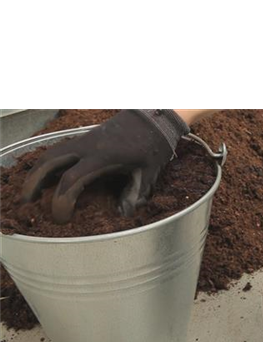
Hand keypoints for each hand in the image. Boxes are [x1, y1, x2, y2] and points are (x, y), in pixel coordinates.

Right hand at [21, 109, 188, 223]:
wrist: (151, 120)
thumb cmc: (151, 147)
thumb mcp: (147, 174)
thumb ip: (135, 193)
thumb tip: (124, 213)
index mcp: (102, 158)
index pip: (72, 180)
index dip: (62, 201)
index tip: (61, 217)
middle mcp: (87, 147)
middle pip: (50, 162)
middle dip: (35, 182)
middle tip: (27, 201)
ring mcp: (83, 141)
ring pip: (51, 153)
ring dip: (37, 171)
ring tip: (30, 189)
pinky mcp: (84, 139)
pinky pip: (58, 149)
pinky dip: (47, 162)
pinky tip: (45, 175)